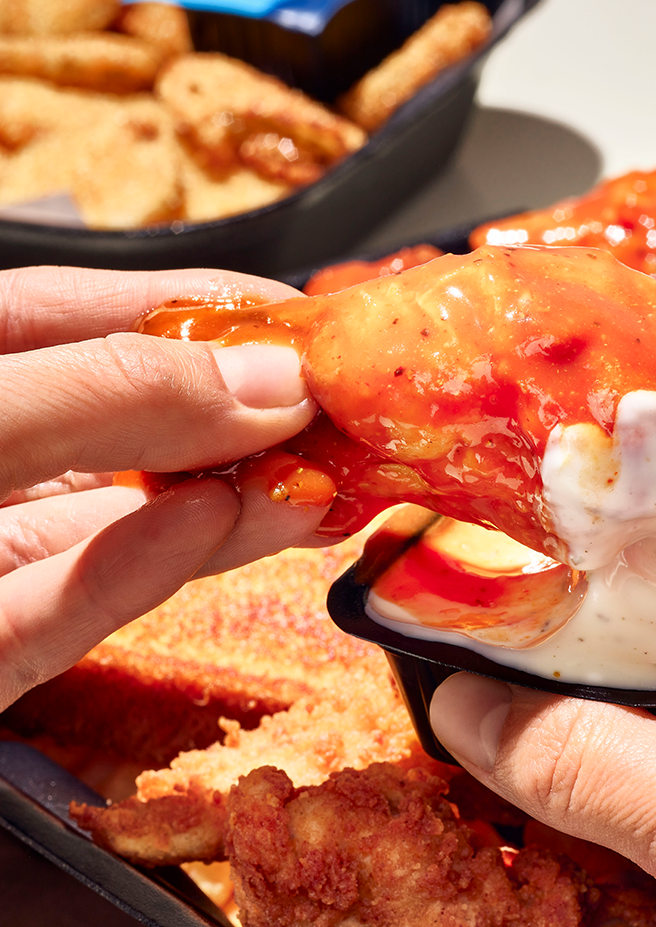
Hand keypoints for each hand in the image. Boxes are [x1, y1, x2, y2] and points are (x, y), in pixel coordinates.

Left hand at [0, 265, 323, 710]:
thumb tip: (269, 384)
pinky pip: (68, 612)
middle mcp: (0, 451)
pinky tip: (219, 529)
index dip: (213, 313)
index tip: (317, 333)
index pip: (99, 317)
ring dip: (227, 506)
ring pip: (125, 524)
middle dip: (249, 421)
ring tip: (313, 487)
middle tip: (349, 427)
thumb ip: (111, 391)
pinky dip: (145, 573)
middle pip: (137, 426)